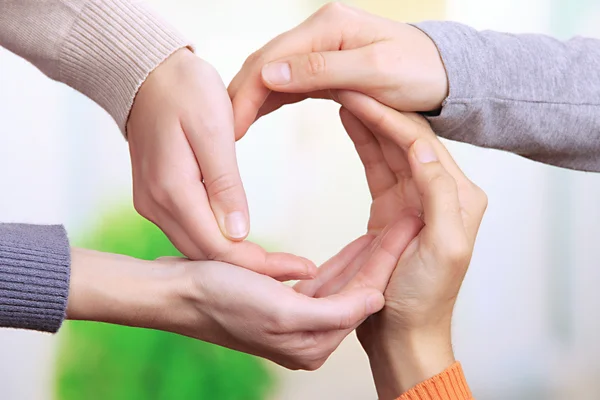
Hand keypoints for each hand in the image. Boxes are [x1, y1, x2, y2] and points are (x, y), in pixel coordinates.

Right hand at [67, 247, 381, 370]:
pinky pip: (324, 282)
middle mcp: (308, 338)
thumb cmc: (218, 300)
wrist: (173, 292)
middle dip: (383, 256)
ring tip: (394, 228)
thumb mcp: (280, 311)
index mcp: (311, 345)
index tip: (413, 228)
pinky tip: (359, 243)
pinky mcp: (284, 304)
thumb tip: (375, 302)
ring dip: (366, 256)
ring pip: (344, 284)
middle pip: (356, 289)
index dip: (388, 261)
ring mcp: (296, 321)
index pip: (362, 296)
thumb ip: (333, 313)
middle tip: (412, 221)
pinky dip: (342, 261)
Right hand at [127, 49, 314, 279]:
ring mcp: (152, 204)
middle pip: (207, 256)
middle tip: (297, 270)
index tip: (298, 268)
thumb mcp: (213, 128)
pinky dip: (219, 244)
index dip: (258, 264)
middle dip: (252, 268)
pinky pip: (190, 233)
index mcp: (171, 189)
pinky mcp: (157, 199)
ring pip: (198, 249)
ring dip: (236, 260)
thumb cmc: (185, 91)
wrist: (147, 74)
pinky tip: (245, 244)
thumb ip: (224, 183)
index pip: (218, 247)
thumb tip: (238, 233)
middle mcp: (156, 205)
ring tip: (280, 263)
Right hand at [229, 2, 446, 137]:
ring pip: (274, 71)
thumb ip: (323, 70)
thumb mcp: (375, 72)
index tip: (231, 125)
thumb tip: (270, 73)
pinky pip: (291, 79)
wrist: (444, 73)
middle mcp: (320, 30)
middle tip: (223, 131)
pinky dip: (272, 97)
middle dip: (242, 96)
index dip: (247, 92)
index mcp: (329, 26)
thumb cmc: (419, 72)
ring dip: (252, 98)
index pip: (273, 58)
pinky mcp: (327, 63)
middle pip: (267, 62)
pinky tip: (258, 113)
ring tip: (233, 126)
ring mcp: (322, 45)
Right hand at [337, 93, 486, 397]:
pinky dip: (364, 144)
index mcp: (458, 197)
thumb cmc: (424, 298)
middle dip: (376, 110)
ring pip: (389, 148)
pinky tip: (349, 122)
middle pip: (404, 138)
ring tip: (343, 93)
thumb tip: (421, 146)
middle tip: (345, 83)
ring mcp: (413, 199)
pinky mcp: (391, 209)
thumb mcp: (444, 247)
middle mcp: (439, 192)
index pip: (422, 143)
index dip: (390, 116)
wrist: (404, 334)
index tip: (360, 92)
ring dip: (368, 121)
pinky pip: (377, 167)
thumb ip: (439, 194)